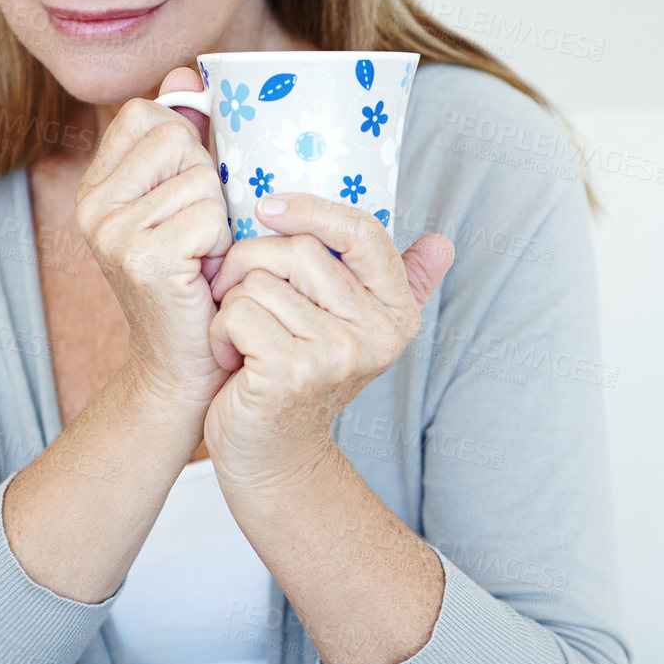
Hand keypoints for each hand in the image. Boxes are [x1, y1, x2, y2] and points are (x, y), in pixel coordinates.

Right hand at [73, 68, 232, 413]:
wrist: (183, 369)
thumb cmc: (195, 286)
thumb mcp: (184, 205)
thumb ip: (184, 139)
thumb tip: (184, 71)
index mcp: (98, 186)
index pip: (146, 114)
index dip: (185, 140)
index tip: (189, 190)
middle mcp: (92, 204)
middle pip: (177, 138)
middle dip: (207, 182)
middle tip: (199, 235)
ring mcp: (112, 230)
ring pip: (201, 177)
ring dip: (220, 218)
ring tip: (204, 258)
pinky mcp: (141, 256)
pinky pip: (209, 213)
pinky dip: (222, 244)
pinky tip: (206, 274)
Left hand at [202, 191, 454, 483]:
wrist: (274, 457)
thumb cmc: (301, 381)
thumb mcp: (353, 330)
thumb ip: (398, 285)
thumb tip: (442, 244)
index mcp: (396, 313)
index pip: (364, 232)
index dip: (312, 209)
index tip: (267, 206)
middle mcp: (376, 333)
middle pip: (298, 250)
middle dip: (250, 264)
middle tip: (237, 296)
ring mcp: (336, 354)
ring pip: (260, 281)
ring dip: (232, 305)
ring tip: (242, 338)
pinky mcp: (291, 371)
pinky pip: (239, 312)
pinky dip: (221, 331)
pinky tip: (231, 357)